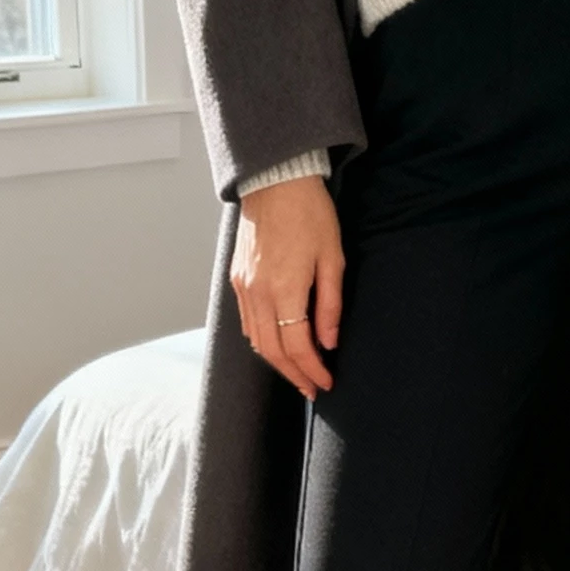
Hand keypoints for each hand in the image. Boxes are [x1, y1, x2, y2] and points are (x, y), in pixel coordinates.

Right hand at [230, 175, 343, 400]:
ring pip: (256, 340)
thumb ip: (330, 305)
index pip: (298, 347)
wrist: (276, 180)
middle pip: (272, 351)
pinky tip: (277, 345)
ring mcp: (243, 286)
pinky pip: (246, 322)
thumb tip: (329, 342)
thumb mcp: (332, 258)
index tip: (326, 383)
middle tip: (312, 389)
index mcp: (285, 289)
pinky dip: (261, 340)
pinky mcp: (237, 279)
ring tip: (297, 373)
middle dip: (294, 375)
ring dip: (277, 361)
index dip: (312, 370)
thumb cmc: (310, 214)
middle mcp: (258, 293)